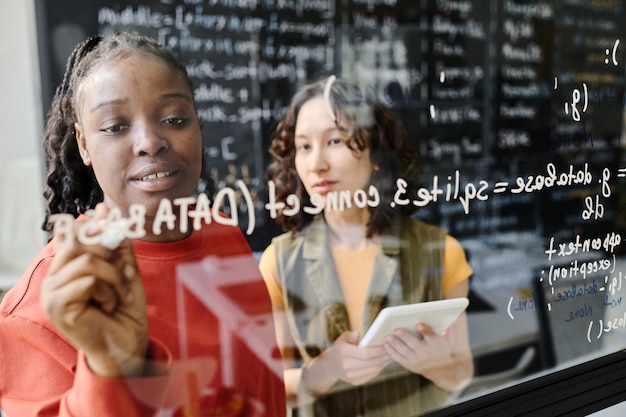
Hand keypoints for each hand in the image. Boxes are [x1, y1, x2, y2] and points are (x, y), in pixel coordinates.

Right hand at [41, 203, 148, 377]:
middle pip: (78, 242)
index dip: (94, 225)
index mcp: (66, 266)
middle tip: (126, 273)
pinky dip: (107, 290)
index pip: (72, 232)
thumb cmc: (125, 308)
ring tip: (121, 293)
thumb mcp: (124, 267)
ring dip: (114, 275)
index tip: (112, 219)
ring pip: (86, 260)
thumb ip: (115, 242)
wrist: (128, 341)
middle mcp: (54, 277)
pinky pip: (88, 281)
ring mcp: (52, 292)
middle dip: (110, 253)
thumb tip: (104, 208)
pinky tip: (110, 305)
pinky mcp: (58, 306)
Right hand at [302, 330, 391, 395]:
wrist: (329, 367)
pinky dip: (380, 367)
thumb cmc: (339, 349)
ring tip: (392, 353)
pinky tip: (385, 361)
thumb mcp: (342, 338)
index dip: (378, 350)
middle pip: (372, 362)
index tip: (387, 343)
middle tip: (394, 348)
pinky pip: (372, 374)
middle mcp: (347, 366)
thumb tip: (358, 334)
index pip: (365, 353)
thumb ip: (350, 335)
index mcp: (343, 353)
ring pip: (374, 369)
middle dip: (385, 355)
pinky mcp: (356, 382)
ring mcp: (351, 376)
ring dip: (385, 362)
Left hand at [383, 323, 453, 377]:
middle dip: (406, 337)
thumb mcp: (450, 340)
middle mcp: (426, 354)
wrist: (441, 371)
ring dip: (395, 344)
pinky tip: (386, 344)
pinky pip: (399, 358)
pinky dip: (391, 352)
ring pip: (404, 351)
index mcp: (436, 345)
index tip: (418, 324)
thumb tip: (455, 315)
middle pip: (415, 344)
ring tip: (388, 336)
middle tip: (397, 329)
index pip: (430, 337)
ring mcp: (417, 361)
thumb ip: (451, 328)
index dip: (425, 331)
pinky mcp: (409, 365)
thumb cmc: (443, 350)